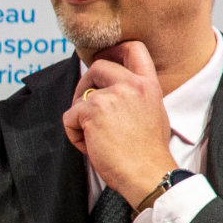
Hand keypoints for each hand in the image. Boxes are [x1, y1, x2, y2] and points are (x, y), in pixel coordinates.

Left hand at [62, 41, 175, 206]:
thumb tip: (112, 91)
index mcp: (148, 85)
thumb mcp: (153, 113)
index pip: (134, 48)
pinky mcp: (92, 111)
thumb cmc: (148, 152)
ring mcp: (110, 96)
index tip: (102, 58)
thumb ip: (135, 96)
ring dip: (80, 118)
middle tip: (84, 106)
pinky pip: (69, 117)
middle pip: (97, 66)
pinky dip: (74, 134)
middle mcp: (130, 85)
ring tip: (95, 138)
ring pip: (80, 97)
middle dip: (84, 84)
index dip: (113, 49)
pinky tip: (91, 146)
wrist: (148, 173)